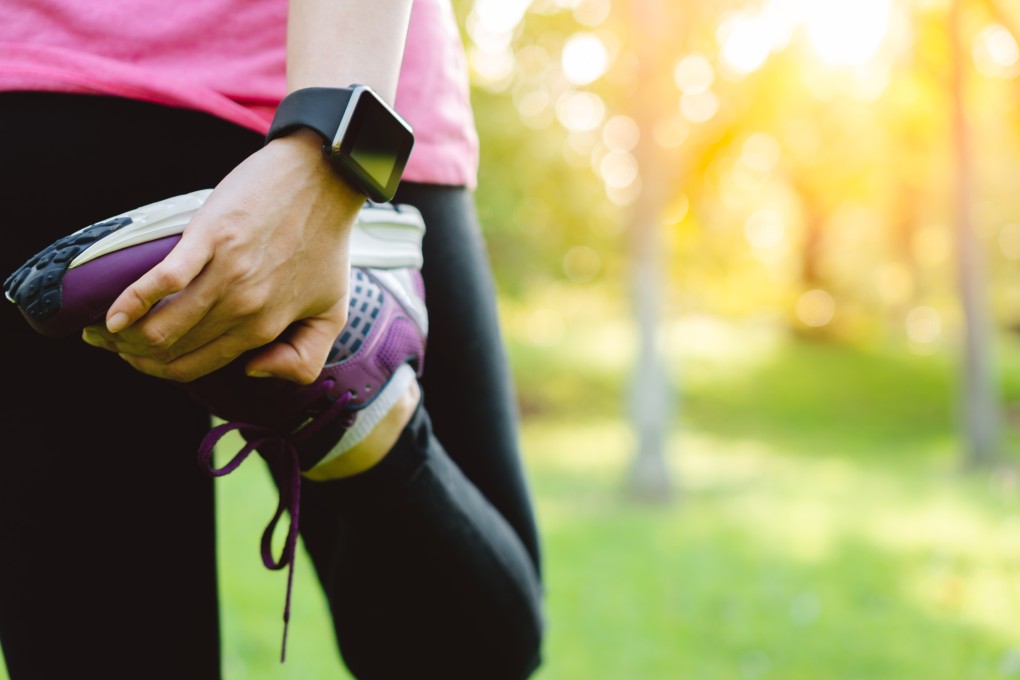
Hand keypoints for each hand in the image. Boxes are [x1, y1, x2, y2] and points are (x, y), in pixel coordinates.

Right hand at [81, 130, 363, 383]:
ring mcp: (227, 274)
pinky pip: (162, 281)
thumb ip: (304, 358)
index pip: (196, 365)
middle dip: (132, 356)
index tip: (138, 361)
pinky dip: (131, 302)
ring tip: (100, 331)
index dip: (159, 371)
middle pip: (171, 350)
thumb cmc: (326, 243)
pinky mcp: (211, 238)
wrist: (324, 182)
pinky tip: (113, 314)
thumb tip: (251, 371)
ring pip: (160, 326)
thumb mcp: (333, 312)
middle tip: (109, 345)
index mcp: (265, 329)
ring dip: (123, 336)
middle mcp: (244, 309)